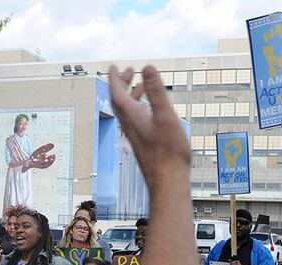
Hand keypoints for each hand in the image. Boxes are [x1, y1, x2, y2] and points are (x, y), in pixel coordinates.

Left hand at [108, 65, 190, 190]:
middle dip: (121, 84)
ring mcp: (134, 135)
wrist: (168, 181)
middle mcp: (129, 125)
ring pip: (127, 111)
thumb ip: (156, 91)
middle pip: (119, 100)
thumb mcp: (165, 115)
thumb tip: (147, 67)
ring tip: (140, 85)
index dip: (114, 78)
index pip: (116, 92)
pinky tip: (150, 110)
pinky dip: (139, 108)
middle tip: (128, 71)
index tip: (113, 67)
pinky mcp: (141, 142)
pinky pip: (135, 120)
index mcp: (131, 116)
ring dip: (131, 95)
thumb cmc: (168, 151)